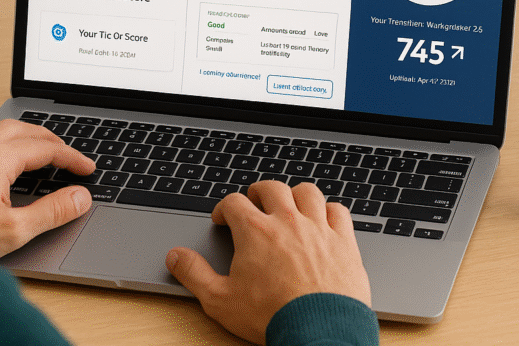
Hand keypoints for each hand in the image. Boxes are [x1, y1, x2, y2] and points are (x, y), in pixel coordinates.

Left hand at [0, 119, 95, 259]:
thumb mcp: (11, 231)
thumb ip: (51, 212)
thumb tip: (79, 198)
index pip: (46, 148)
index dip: (71, 158)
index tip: (86, 168)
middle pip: (23, 129)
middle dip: (50, 140)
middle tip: (67, 155)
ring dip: (23, 135)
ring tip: (36, 149)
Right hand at [166, 180, 371, 344]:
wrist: (319, 331)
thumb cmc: (271, 316)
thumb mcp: (220, 300)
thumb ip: (194, 274)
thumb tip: (175, 257)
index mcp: (255, 231)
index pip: (234, 203)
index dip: (224, 208)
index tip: (224, 218)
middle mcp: (287, 221)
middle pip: (271, 188)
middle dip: (258, 191)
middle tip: (254, 201)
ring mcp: (318, 228)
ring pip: (307, 192)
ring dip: (295, 194)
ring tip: (289, 203)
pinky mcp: (343, 240)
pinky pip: (338, 210)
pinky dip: (329, 210)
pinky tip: (323, 218)